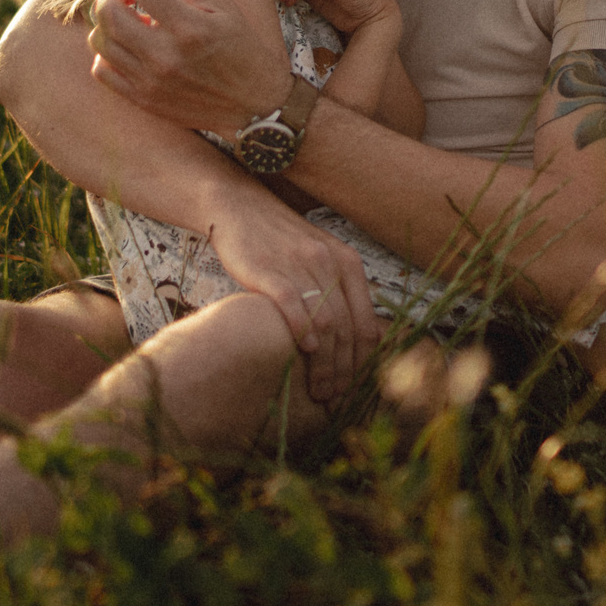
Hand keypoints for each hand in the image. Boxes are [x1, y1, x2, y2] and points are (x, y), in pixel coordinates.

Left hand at [88, 0, 294, 132]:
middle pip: (110, 14)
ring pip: (100, 41)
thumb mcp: (223, 8)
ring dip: (105, 21)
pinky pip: (102, 71)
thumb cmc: (242, 49)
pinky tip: (124, 45)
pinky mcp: (144, 100)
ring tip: (126, 17)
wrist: (254, 105)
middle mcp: (166, 56)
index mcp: (190, 28)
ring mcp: (151, 81)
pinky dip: (105, 52)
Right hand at [208, 205, 381, 406]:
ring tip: (318, 389)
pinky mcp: (268, 268)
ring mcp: (299, 265)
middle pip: (346, 329)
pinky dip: (301, 330)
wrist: (239, 207)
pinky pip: (292, 304)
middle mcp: (329, 263)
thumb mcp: (319, 259)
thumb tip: (355, 344)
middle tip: (334, 398)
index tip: (354, 389)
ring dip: (324, 363)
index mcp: (348, 263)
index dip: (363, 362)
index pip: (366, 323)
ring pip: (324, 322)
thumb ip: (338, 293)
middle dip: (343, 371)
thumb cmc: (280, 241)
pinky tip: (304, 349)